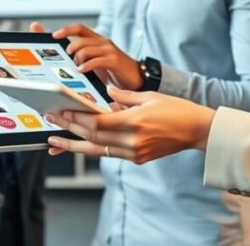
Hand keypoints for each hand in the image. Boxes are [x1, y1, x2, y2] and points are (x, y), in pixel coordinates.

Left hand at [44, 86, 215, 163]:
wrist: (197, 130)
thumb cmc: (177, 110)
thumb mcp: (148, 96)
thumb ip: (124, 95)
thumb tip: (106, 90)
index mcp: (133, 122)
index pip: (97, 122)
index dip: (76, 118)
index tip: (60, 111)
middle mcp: (131, 141)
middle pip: (92, 137)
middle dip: (69, 130)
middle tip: (51, 122)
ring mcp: (134, 153)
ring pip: (97, 150)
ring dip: (75, 145)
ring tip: (56, 141)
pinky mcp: (137, 159)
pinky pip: (109, 153)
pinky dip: (94, 147)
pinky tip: (81, 142)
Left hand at [51, 23, 143, 90]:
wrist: (135, 79)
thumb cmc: (113, 72)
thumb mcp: (95, 63)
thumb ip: (82, 58)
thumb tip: (65, 58)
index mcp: (97, 40)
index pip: (79, 28)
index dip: (66, 30)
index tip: (54, 35)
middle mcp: (103, 42)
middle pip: (80, 40)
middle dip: (70, 50)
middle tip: (69, 60)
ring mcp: (109, 50)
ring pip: (85, 49)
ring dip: (78, 60)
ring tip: (78, 69)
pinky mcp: (114, 60)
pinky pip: (96, 60)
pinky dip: (87, 65)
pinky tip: (82, 71)